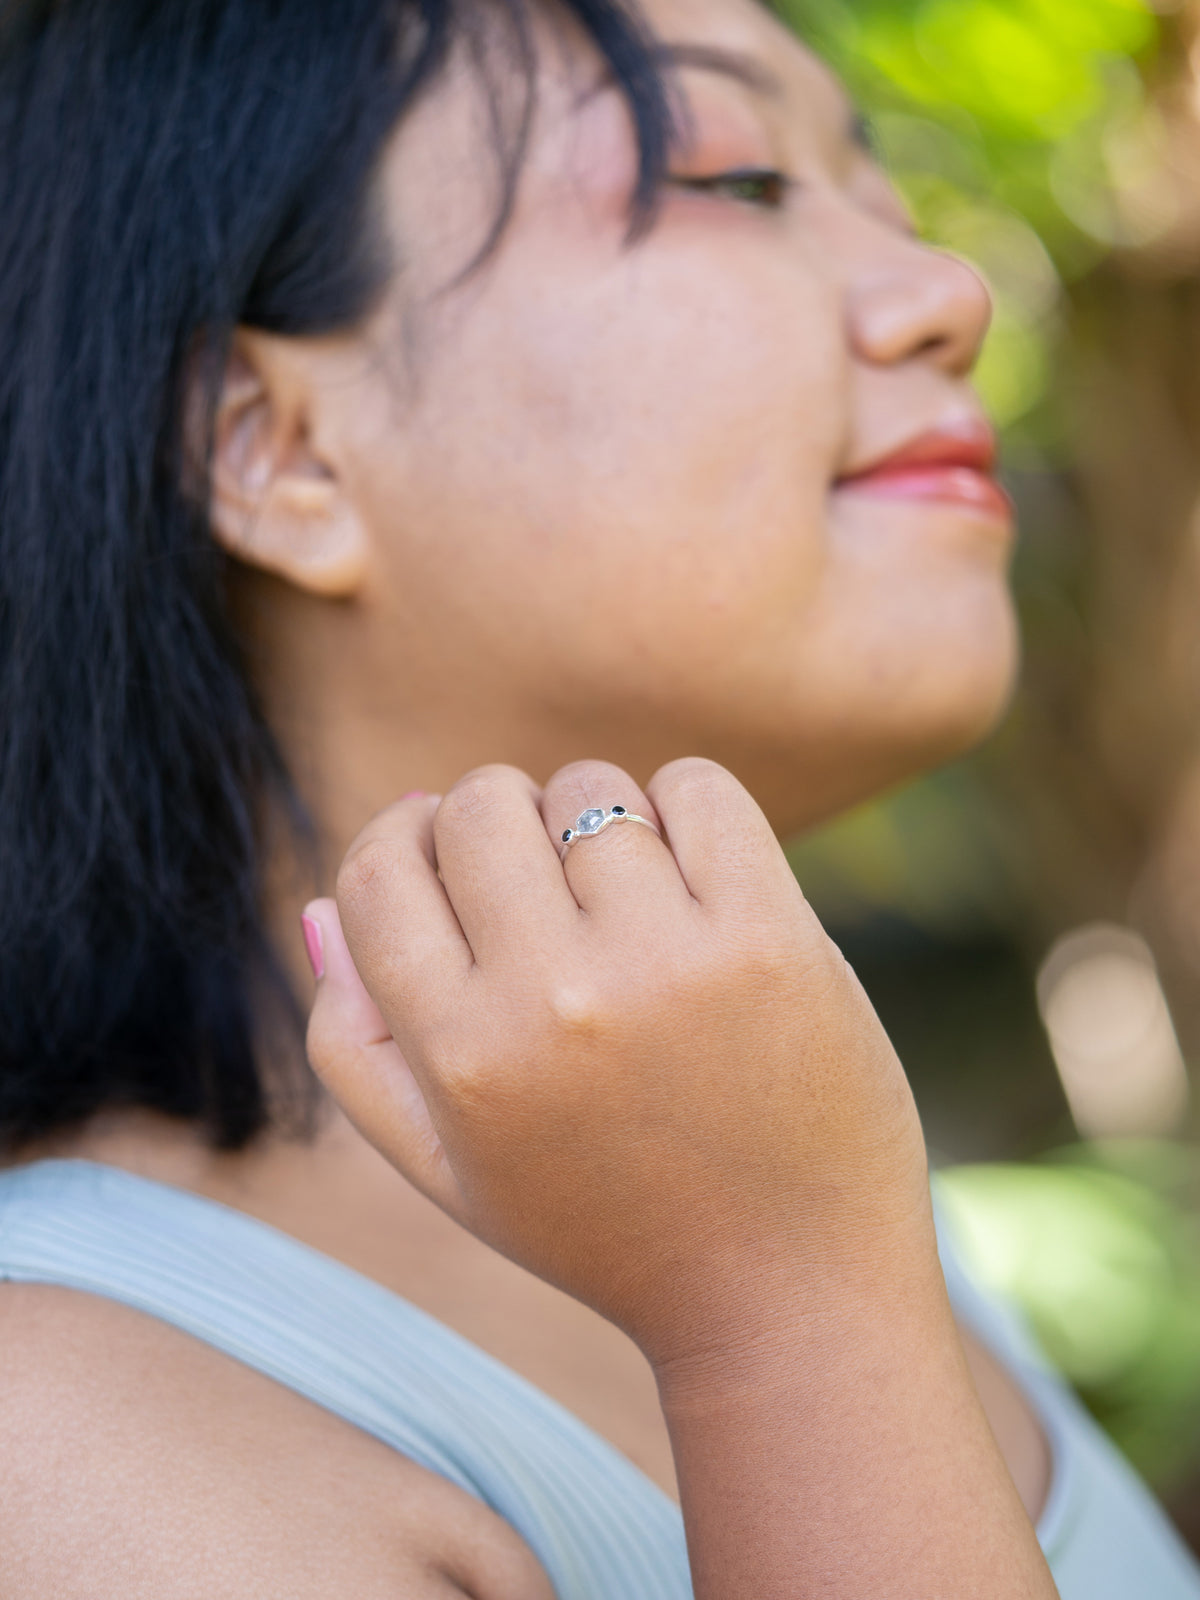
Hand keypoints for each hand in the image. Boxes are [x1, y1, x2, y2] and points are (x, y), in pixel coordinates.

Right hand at [305, 758, 932, 1371]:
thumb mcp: (452, 1168)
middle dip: (501, 821)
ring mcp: (666, 961)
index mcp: (461, 1057)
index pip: (378, 872)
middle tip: (547, 881)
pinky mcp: (769, 936)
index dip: (403, 838)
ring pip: (588, 789)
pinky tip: (699, 880)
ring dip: (600, 823)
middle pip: (479, 805)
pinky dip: (688, 811)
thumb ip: (357, 1046)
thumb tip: (319, 906)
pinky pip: (698, 787)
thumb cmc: (609, 1224)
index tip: (442, 849)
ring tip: (633, 899)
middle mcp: (553, 1000)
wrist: (789, 1291)